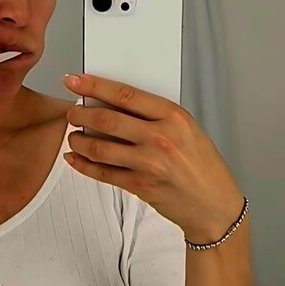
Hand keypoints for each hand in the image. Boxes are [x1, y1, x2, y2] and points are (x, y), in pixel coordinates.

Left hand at [62, 73, 244, 241]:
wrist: (213, 205)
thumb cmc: (203, 166)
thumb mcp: (188, 130)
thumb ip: (156, 117)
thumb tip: (116, 105)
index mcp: (174, 117)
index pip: (126, 95)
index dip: (95, 86)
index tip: (75, 81)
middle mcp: (160, 138)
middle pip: (107, 120)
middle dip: (81, 114)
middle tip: (72, 112)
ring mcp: (149, 163)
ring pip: (99, 147)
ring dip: (79, 141)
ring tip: (74, 136)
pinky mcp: (140, 186)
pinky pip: (103, 173)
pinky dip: (83, 165)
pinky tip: (74, 159)